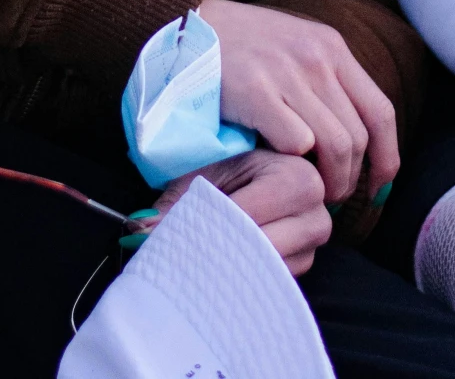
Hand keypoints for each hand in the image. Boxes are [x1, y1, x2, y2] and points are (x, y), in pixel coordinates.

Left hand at [158, 150, 331, 276]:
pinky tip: (215, 277)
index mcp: (297, 176)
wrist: (258, 175)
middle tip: (176, 257)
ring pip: (266, 270)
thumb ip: (178, 203)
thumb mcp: (207, 175)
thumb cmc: (233, 170)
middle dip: (216, 253)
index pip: (250, 215)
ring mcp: (313, 245)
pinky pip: (270, 283)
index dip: (207, 229)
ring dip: (227, 270)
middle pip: (260, 248)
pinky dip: (240, 281)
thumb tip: (138, 232)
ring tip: (194, 265)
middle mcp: (317, 212)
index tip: (169, 238)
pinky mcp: (303, 267)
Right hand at [199, 0, 398, 206]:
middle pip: (358, 137)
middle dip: (350, 179)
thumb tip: (358, 145)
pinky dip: (292, 162)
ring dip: (326, 181)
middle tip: (331, 197)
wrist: (193, 26)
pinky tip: (278, 166)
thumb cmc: (246, 48)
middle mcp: (317, 58)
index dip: (387, 157)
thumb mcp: (297, 50)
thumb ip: (327, 85)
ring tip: (310, 191)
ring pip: (334, 146)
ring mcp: (288, 73)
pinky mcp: (256, 90)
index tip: (377, 187)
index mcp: (332, 48)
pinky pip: (295, 142)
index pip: (381, 112)